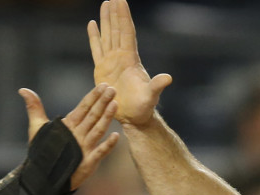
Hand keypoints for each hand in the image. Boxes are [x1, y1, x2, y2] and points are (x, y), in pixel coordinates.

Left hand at [19, 85, 118, 190]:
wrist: (44, 176)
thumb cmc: (43, 151)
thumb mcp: (37, 127)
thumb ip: (34, 108)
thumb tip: (23, 90)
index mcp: (71, 124)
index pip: (84, 107)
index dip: (93, 96)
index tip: (103, 85)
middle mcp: (81, 134)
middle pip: (93, 115)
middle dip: (102, 102)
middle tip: (112, 89)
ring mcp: (86, 147)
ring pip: (98, 130)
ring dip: (106, 118)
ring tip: (114, 105)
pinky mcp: (89, 161)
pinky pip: (101, 152)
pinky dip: (108, 145)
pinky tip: (115, 136)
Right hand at [87, 0, 172, 126]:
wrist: (133, 117)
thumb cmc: (143, 108)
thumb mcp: (151, 96)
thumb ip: (157, 86)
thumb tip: (168, 78)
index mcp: (130, 59)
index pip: (126, 33)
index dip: (123, 17)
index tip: (121, 1)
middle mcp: (121, 57)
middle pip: (117, 29)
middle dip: (115, 13)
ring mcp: (111, 62)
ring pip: (108, 35)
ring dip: (106, 20)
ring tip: (104, 4)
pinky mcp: (102, 69)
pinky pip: (97, 49)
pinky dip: (94, 36)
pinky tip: (92, 25)